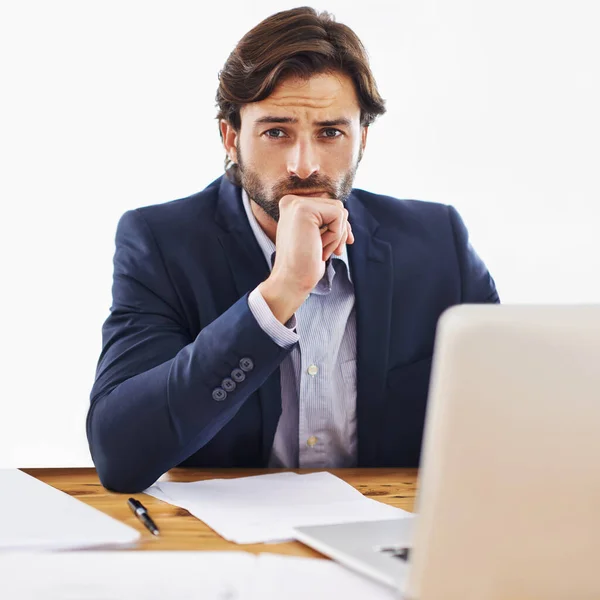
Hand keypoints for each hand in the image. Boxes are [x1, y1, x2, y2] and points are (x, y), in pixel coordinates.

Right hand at [258, 193, 353, 323]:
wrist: (291, 281)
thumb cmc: (305, 264)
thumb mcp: (317, 237)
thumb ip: (326, 221)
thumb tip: (345, 215)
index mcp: (293, 207)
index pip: (329, 207)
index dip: (340, 228)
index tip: (340, 247)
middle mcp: (292, 201)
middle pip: (337, 207)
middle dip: (340, 232)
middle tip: (330, 252)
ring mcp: (296, 204)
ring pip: (340, 211)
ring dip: (337, 236)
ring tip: (321, 250)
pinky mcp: (303, 209)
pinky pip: (338, 216)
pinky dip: (336, 236)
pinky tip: (320, 248)